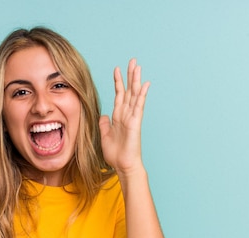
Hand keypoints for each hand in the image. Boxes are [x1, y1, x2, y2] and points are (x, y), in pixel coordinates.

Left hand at [99, 59, 149, 174]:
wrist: (123, 165)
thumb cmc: (115, 154)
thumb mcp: (104, 136)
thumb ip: (104, 124)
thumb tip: (103, 115)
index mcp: (118, 117)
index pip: (119, 95)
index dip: (118, 82)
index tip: (117, 69)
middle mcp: (126, 114)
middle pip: (128, 91)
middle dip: (129, 75)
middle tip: (132, 61)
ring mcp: (132, 117)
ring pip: (134, 94)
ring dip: (136, 80)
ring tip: (137, 66)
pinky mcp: (135, 122)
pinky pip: (139, 106)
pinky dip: (141, 95)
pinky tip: (145, 84)